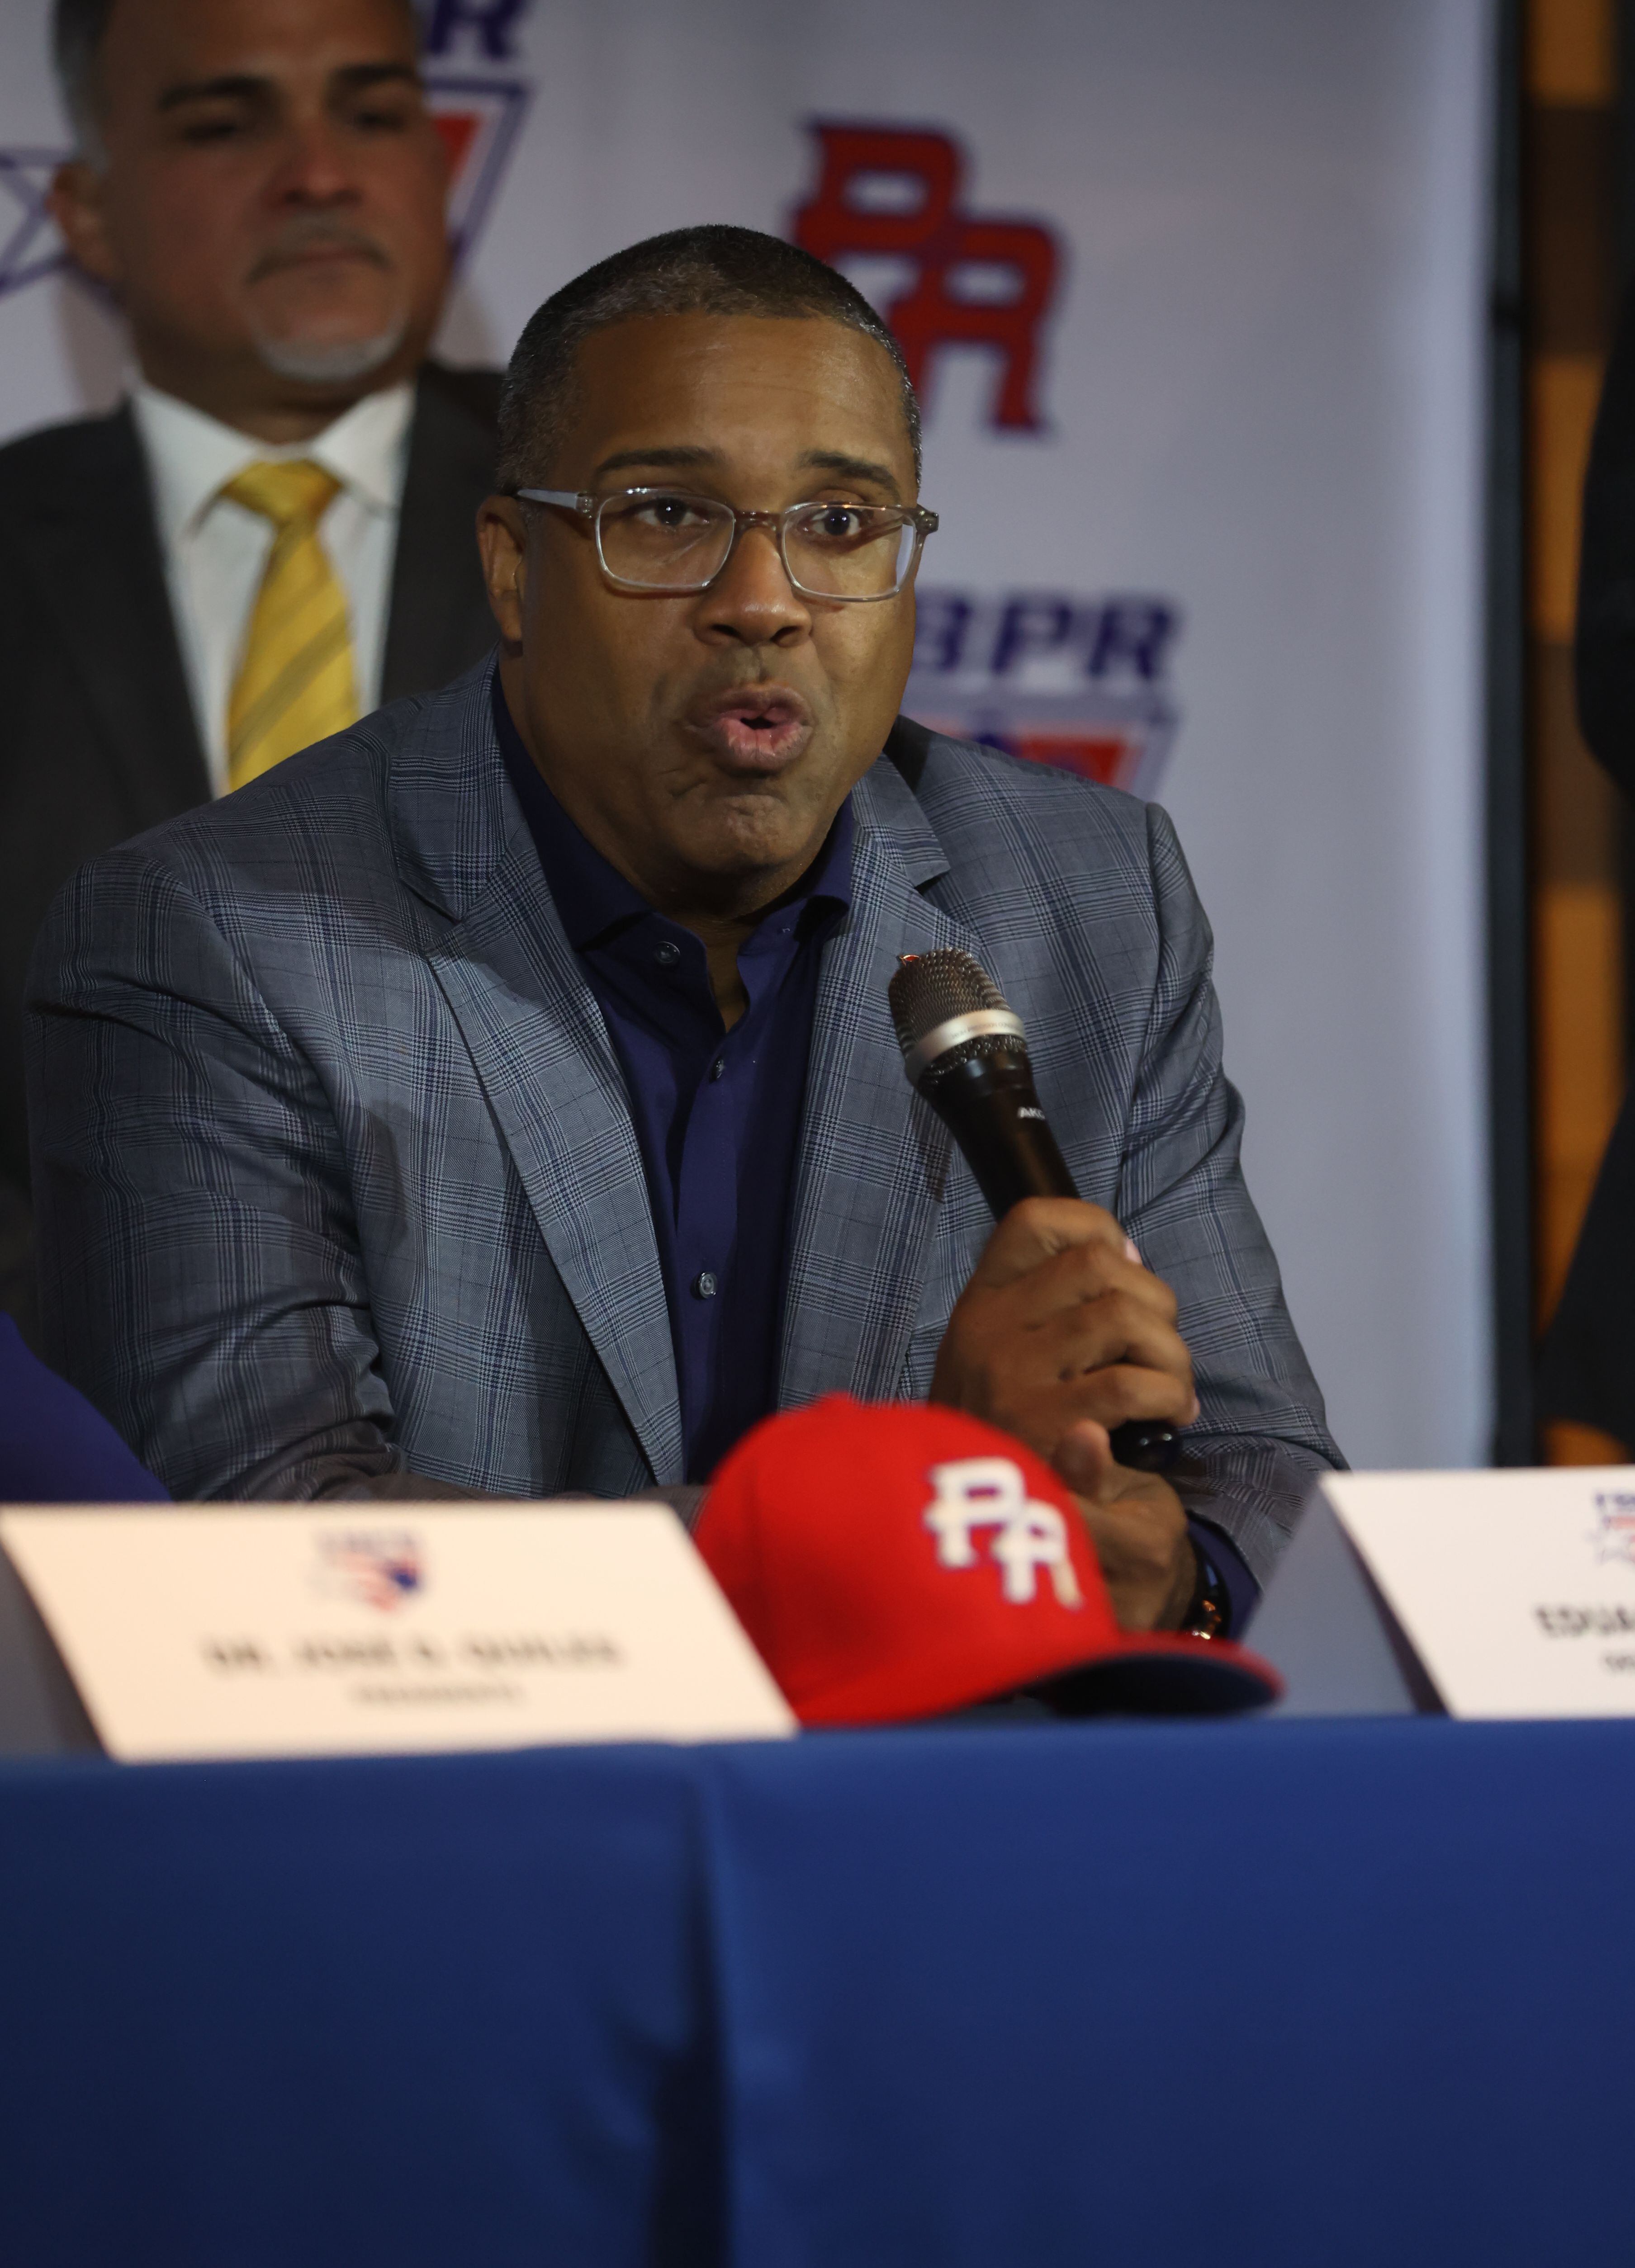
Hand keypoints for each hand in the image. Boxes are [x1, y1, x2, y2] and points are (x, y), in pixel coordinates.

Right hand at [930, 1197, 1198, 1629]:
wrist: (978, 1531)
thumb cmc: (1011, 1438)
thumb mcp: (1000, 1359)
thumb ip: (1047, 1307)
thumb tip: (1125, 1252)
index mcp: (977, 1306)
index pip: (1033, 1220)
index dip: (1096, 1227)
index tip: (1127, 1268)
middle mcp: (985, 1332)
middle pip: (1096, 1263)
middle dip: (1152, 1298)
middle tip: (1160, 1348)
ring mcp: (1010, 1379)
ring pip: (1121, 1315)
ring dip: (1169, 1351)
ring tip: (1171, 1388)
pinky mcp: (1043, 1431)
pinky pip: (1129, 1385)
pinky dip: (1167, 1395)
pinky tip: (1170, 1417)